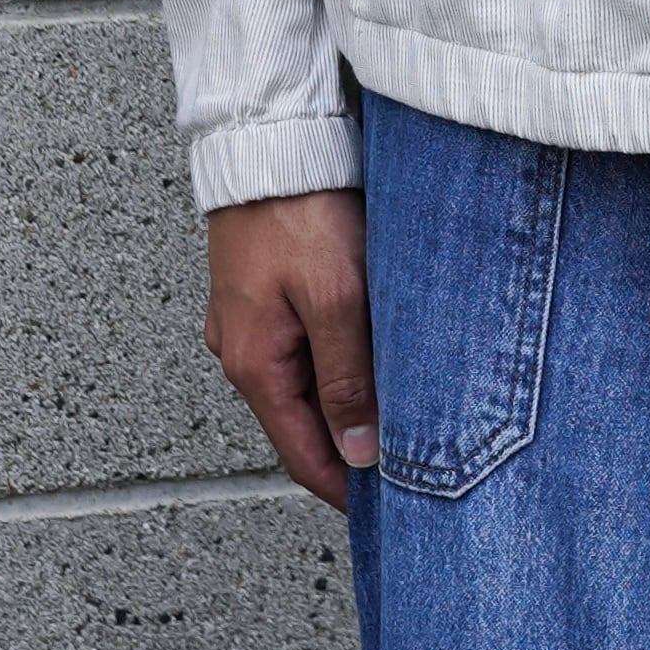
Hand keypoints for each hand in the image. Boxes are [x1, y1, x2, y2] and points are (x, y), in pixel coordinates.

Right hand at [204, 189, 376, 510]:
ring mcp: (249, 318)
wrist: (269, 139)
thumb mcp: (334, 298)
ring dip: (347, 394)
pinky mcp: (264, 287)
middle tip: (407, 460)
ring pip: (306, 377)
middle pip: (302, 419)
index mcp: (253, 364)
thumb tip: (360, 453)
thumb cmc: (299, 211)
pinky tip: (372, 347)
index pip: (300, 454)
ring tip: (400, 406)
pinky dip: (337, 353)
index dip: (343, 487)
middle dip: (350, 443)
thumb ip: (347, 377)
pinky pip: (303, 339)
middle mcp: (241, 349)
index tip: (385, 509)